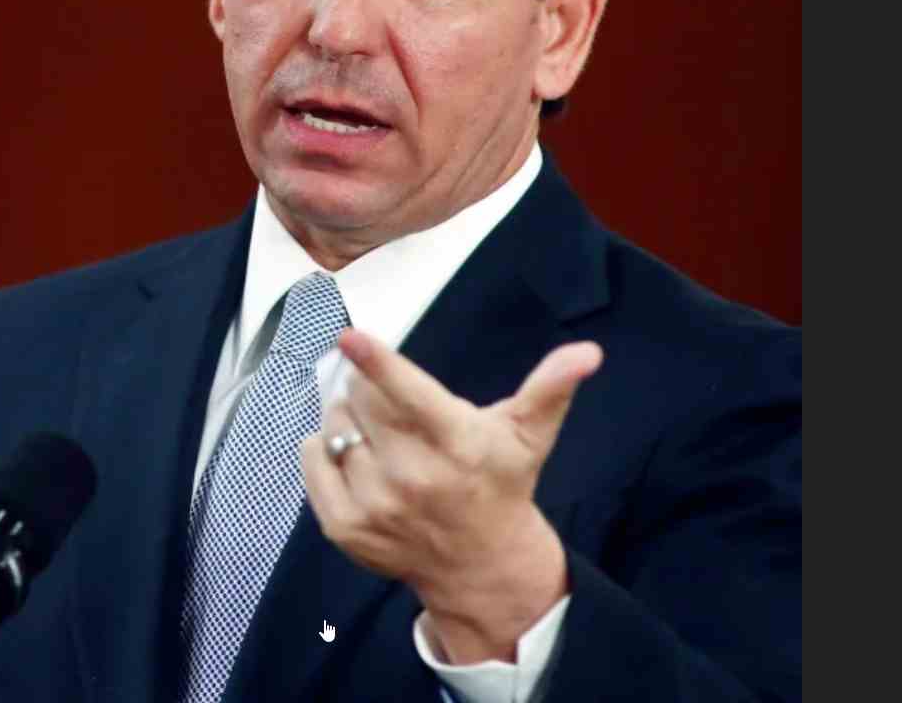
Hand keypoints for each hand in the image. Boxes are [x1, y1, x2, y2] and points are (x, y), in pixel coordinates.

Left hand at [300, 329, 601, 662]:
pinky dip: (323, 447)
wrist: (480, 566)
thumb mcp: (528, 434)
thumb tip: (588, 352)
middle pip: (360, 401)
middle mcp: (413, 477)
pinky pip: (312, 459)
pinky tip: (353, 455)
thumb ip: (551, 387)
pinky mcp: (345, 527)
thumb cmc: (501, 483)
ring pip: (334, 426)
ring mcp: (374, 505)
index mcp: (456, 444)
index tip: (349, 335)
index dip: (377, 363)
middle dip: (368, 389)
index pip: (409, 396)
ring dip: (347, 419)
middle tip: (392, 405)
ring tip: (380, 436)